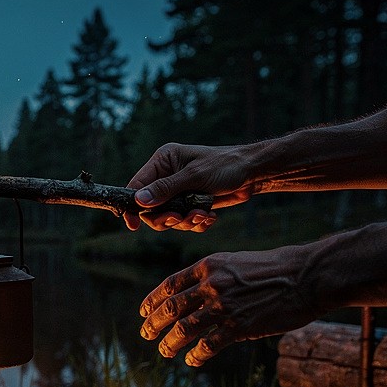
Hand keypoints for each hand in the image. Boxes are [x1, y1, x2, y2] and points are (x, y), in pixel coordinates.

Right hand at [122, 142, 261, 230]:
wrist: (253, 172)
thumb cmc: (226, 165)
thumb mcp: (194, 176)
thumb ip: (166, 189)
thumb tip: (139, 201)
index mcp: (163, 161)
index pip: (137, 186)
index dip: (133, 206)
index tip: (133, 224)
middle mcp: (167, 176)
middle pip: (150, 207)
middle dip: (165, 217)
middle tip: (179, 218)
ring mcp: (179, 191)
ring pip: (168, 217)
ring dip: (184, 221)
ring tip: (201, 214)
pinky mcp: (190, 203)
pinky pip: (183, 221)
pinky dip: (195, 223)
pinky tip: (208, 216)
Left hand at [139, 248, 322, 366]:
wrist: (307, 276)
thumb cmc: (276, 268)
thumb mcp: (236, 262)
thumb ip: (213, 276)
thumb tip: (194, 294)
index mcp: (208, 266)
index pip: (170, 285)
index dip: (152, 301)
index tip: (144, 312)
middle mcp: (211, 285)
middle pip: (171, 308)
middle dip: (154, 324)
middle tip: (146, 335)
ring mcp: (225, 306)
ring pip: (185, 328)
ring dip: (170, 342)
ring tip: (165, 351)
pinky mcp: (240, 326)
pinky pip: (209, 344)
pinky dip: (196, 355)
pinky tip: (192, 360)